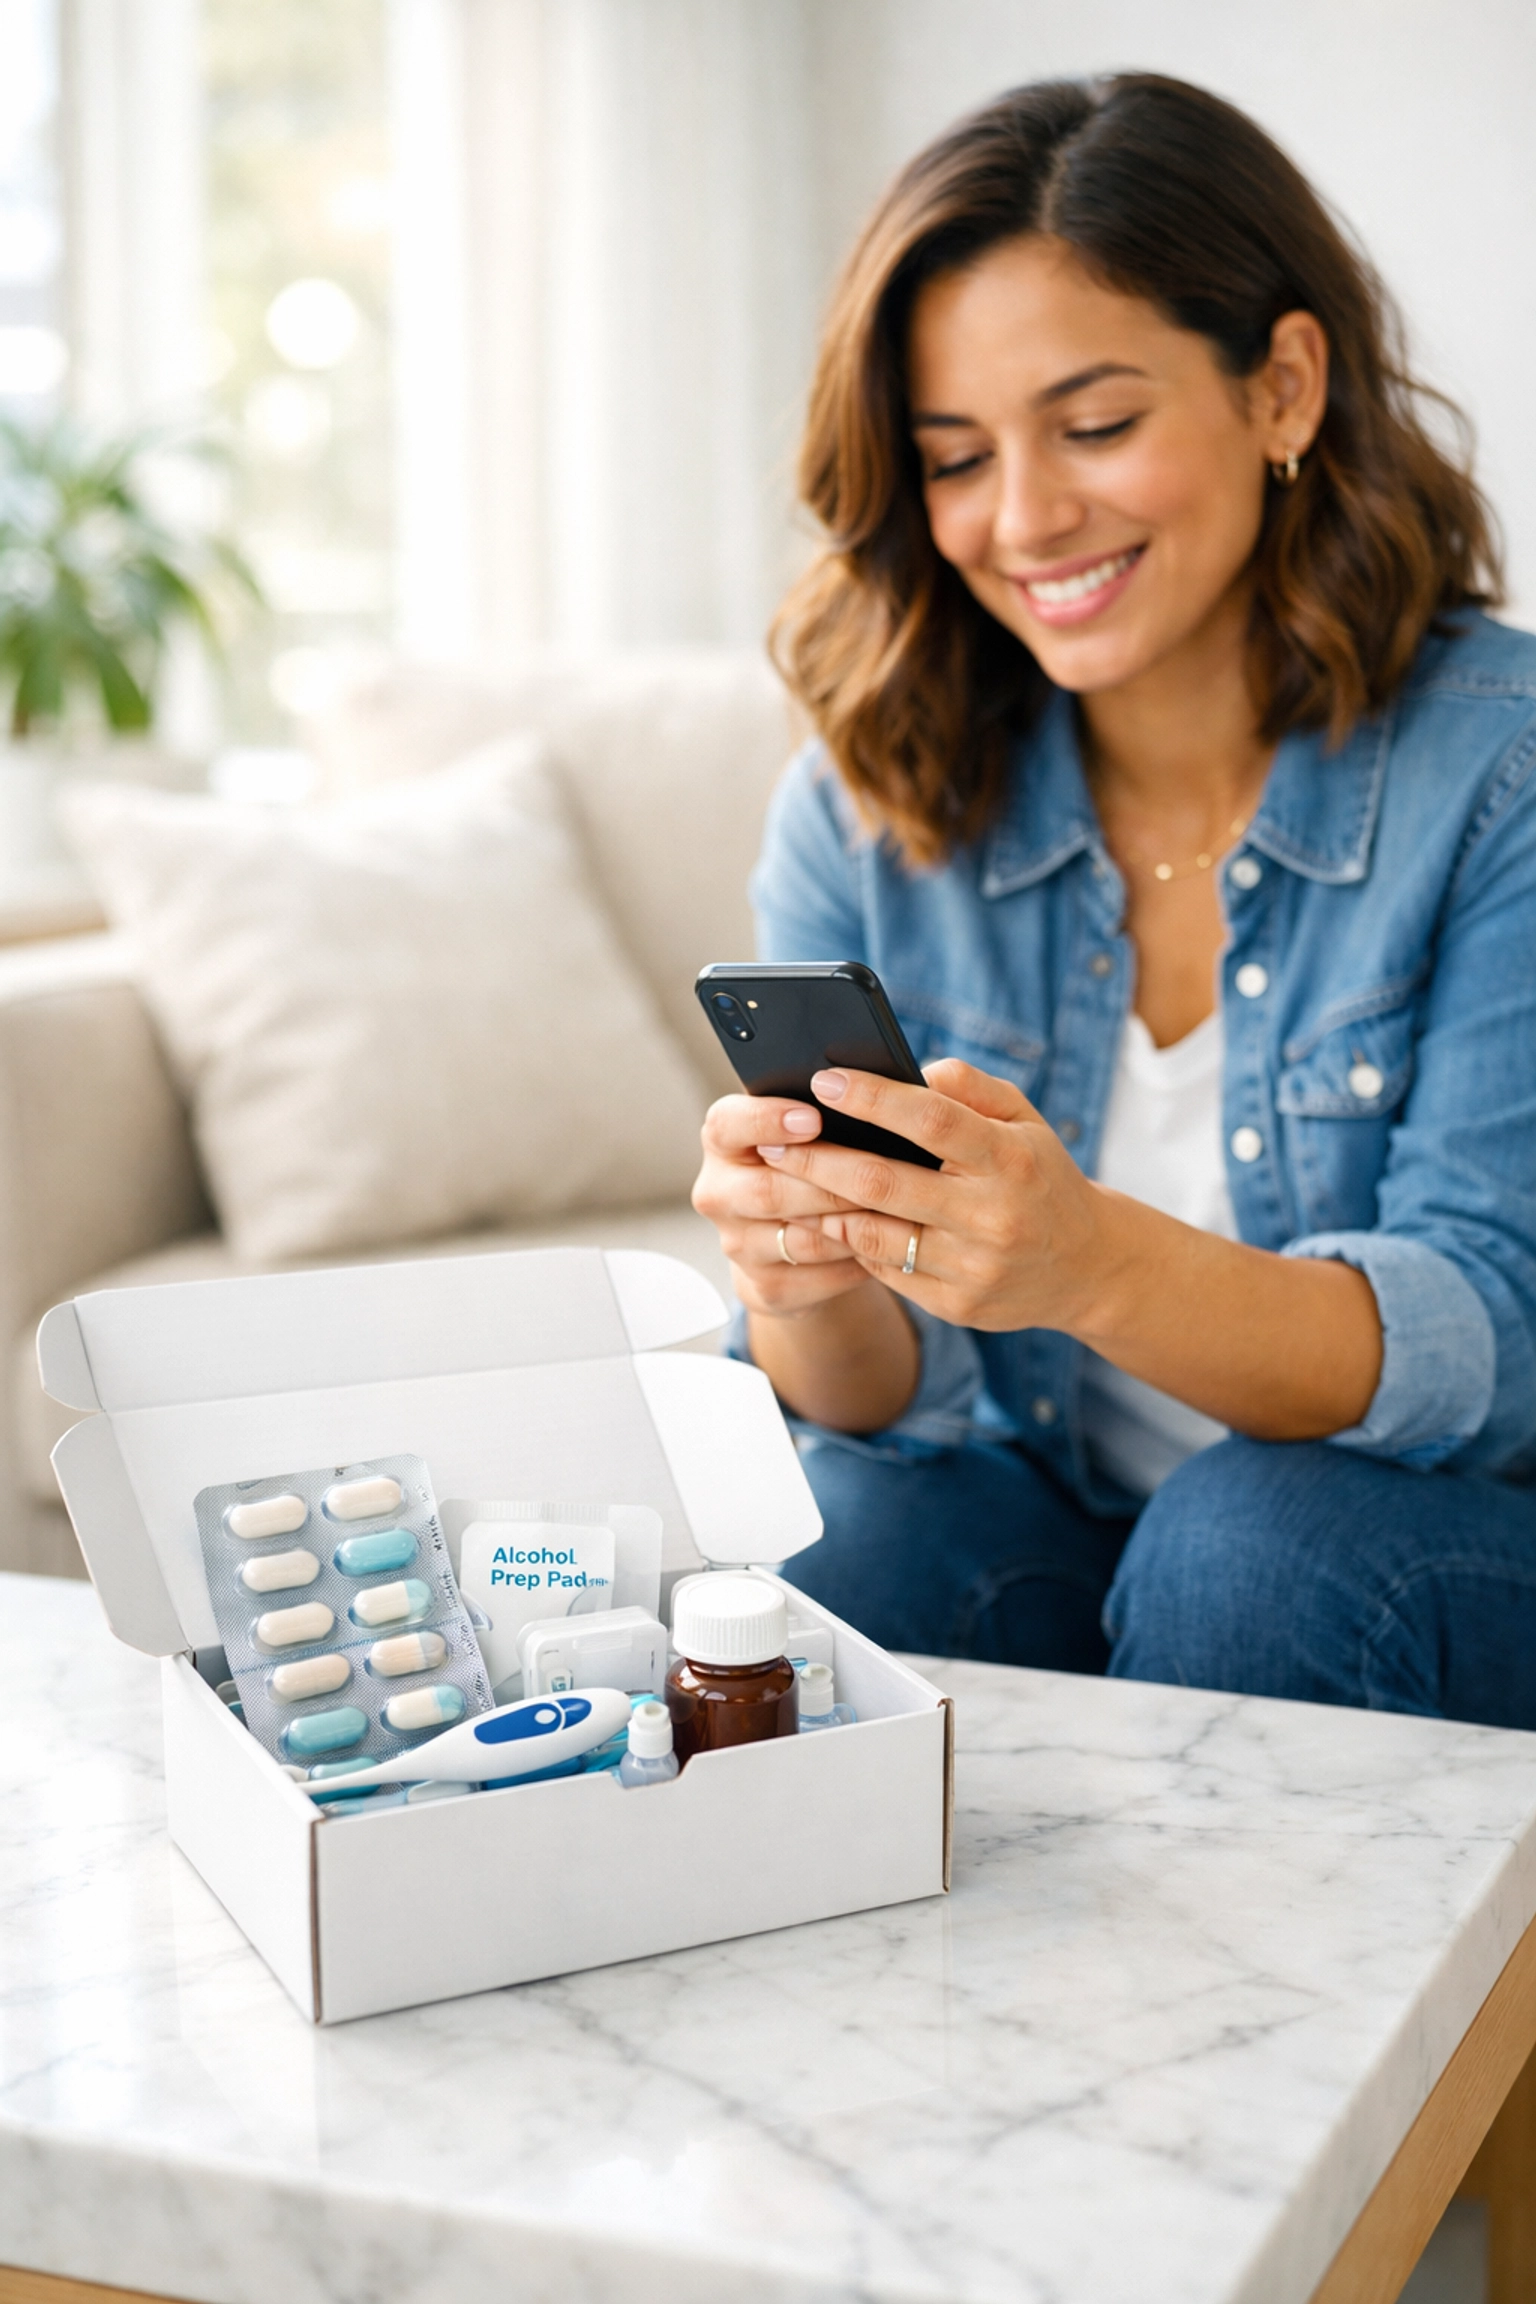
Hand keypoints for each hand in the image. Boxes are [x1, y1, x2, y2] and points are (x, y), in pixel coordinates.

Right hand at [692, 1093, 877, 1317]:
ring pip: (801, 1239)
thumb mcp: (811, 1126)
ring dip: (853, 1227)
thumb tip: (890, 1085)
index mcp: (723, 1138)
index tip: (815, 1118)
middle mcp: (719, 1192)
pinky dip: (858, 1262)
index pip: (728, 1124)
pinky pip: (819, 1277)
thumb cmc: (813, 1161)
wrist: (794, 1237)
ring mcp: (738, 1245)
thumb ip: (829, 1104)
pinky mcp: (764, 1287)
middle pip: (768, 1191)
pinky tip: (890, 1247)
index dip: (768, 1121)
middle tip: (878, 1173)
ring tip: (900, 1212)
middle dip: (829, 1183)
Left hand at [759, 1058, 1109, 1333]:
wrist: (1090, 1267)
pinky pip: (886, 1271)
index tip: (823, 1080)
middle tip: (770, 1139)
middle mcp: (994, 1215)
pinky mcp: (959, 1305)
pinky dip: (850, 1243)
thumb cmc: (1040, 1178)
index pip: (932, 1120)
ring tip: (785, 1180)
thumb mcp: (1025, 1122)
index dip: (872, 1098)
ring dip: (819, 1206)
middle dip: (816, 1158)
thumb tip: (914, 1070)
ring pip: (873, 1234)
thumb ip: (972, 1088)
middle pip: (883, 1183)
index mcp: (1011, 1158)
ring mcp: (975, 1267)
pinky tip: (823, 1220)